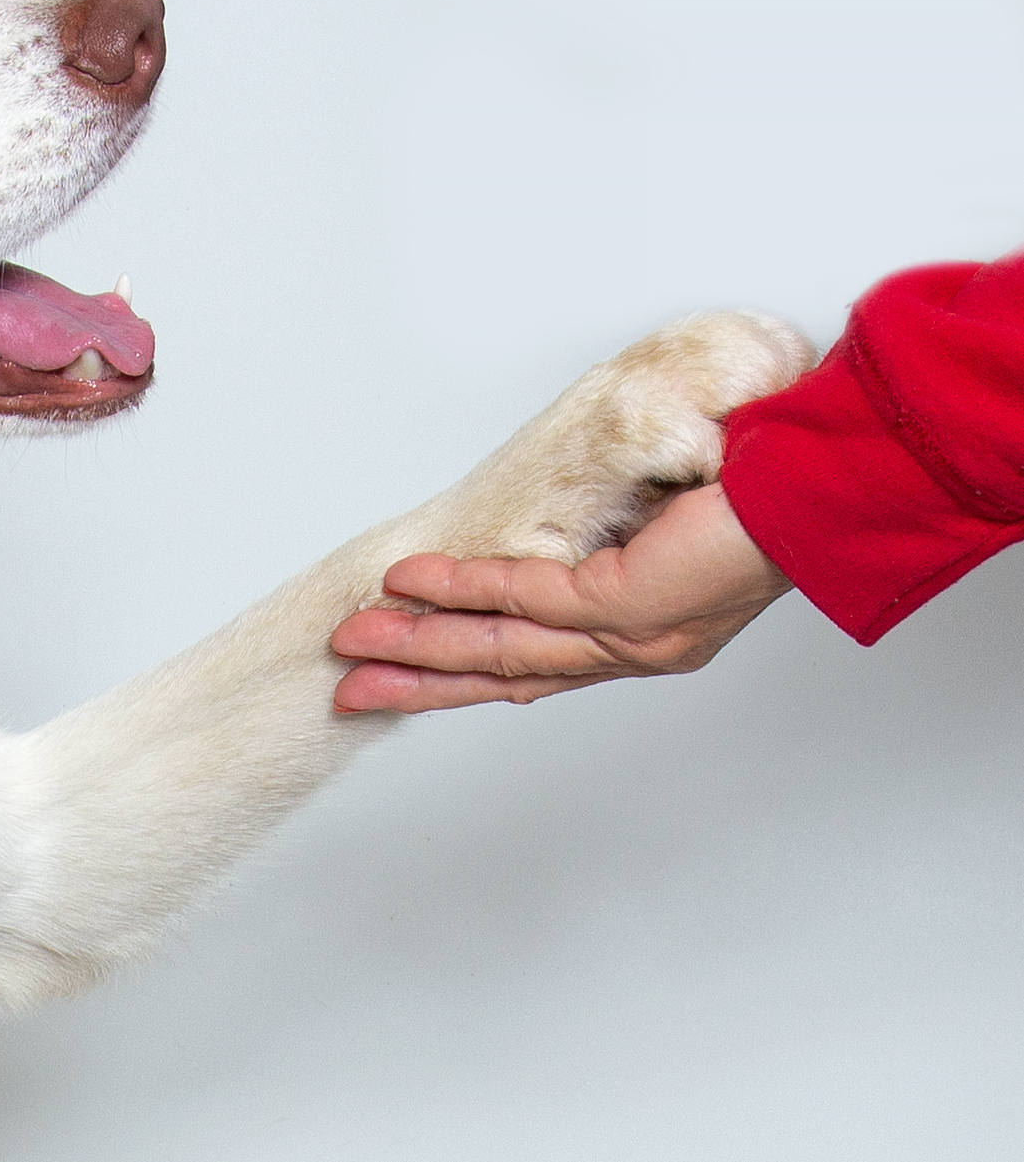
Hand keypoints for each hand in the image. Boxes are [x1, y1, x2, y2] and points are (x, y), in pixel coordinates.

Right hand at [330, 483, 790, 712]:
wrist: (823, 487)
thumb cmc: (764, 489)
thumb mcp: (663, 517)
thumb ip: (607, 536)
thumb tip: (552, 521)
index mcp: (648, 635)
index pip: (540, 663)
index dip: (466, 671)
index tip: (406, 673)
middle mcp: (638, 649)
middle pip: (506, 673)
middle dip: (421, 683)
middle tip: (351, 688)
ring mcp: (633, 636)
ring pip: (503, 646)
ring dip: (419, 647)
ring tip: (355, 644)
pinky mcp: (630, 606)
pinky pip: (526, 598)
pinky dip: (459, 589)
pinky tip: (407, 586)